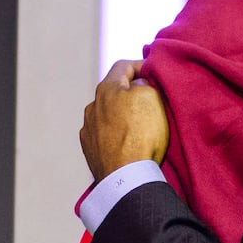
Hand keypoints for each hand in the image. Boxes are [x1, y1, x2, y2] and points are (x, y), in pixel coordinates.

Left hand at [80, 59, 170, 181]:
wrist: (126, 178)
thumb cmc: (141, 135)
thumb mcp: (151, 97)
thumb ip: (145, 84)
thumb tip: (138, 86)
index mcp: (106, 89)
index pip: (123, 66)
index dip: (141, 65)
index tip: (154, 71)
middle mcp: (92, 106)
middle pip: (114, 91)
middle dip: (131, 92)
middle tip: (151, 99)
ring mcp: (88, 129)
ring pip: (108, 114)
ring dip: (122, 115)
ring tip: (140, 125)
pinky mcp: (90, 150)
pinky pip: (104, 135)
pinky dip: (115, 134)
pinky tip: (127, 143)